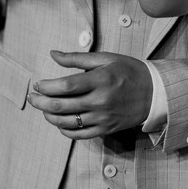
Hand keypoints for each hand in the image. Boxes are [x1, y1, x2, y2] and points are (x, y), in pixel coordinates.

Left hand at [26, 51, 152, 138]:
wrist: (155, 93)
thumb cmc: (129, 71)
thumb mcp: (106, 58)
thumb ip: (77, 58)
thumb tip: (53, 54)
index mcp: (101, 80)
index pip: (66, 86)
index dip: (47, 87)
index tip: (38, 84)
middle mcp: (101, 101)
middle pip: (62, 106)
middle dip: (41, 102)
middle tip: (32, 97)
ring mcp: (103, 118)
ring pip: (67, 122)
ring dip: (50, 116)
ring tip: (43, 108)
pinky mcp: (106, 129)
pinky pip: (79, 134)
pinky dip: (64, 130)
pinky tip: (59, 122)